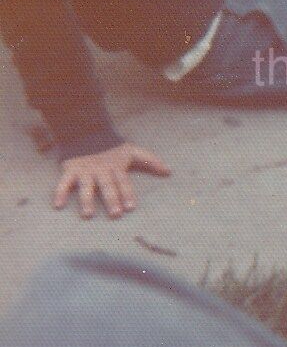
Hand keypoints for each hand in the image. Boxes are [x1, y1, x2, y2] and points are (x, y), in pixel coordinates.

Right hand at [54, 143, 170, 219]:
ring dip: (87, 200)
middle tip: (116, 214)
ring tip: (88, 214)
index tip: (131, 207)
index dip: (127, 194)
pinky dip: (60, 193)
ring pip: (86, 187)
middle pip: (107, 187)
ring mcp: (85, 171)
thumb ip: (151, 160)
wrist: (87, 132)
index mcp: (117, 167)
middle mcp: (101, 170)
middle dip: (112, 200)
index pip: (123, 182)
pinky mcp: (71, 170)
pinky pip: (63, 183)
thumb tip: (169, 171)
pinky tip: (58, 206)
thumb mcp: (133, 152)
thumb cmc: (113, 148)